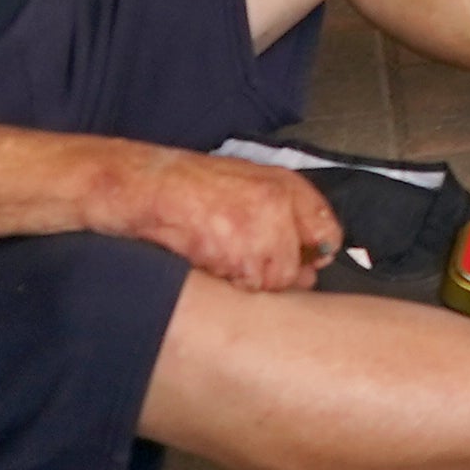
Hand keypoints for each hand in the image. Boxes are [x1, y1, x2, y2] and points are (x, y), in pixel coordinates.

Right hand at [116, 142, 345, 294]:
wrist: (142, 186)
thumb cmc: (189, 186)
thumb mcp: (247, 187)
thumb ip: (286, 219)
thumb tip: (313, 268)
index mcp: (286, 184)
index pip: (327, 231)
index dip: (313, 254)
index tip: (301, 263)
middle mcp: (277, 203)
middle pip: (294, 268)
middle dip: (269, 273)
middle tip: (235, 257)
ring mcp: (254, 227)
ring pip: (267, 281)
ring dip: (242, 279)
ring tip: (215, 254)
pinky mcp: (230, 249)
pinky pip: (238, 284)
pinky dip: (222, 280)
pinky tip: (203, 258)